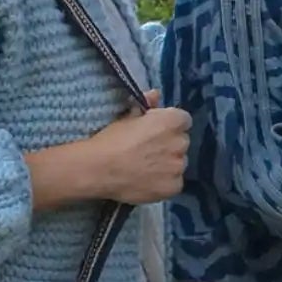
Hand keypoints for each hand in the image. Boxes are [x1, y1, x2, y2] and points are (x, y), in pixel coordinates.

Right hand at [81, 91, 190, 205]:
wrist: (98, 169)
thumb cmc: (111, 139)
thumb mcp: (126, 116)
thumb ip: (146, 104)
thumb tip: (156, 94)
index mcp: (171, 121)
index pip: (183, 120)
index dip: (169, 125)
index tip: (156, 130)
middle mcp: (180, 142)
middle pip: (181, 142)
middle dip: (169, 144)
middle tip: (149, 150)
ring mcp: (178, 167)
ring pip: (179, 163)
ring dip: (168, 164)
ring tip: (146, 168)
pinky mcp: (174, 187)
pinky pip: (175, 182)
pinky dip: (165, 182)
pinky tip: (148, 181)